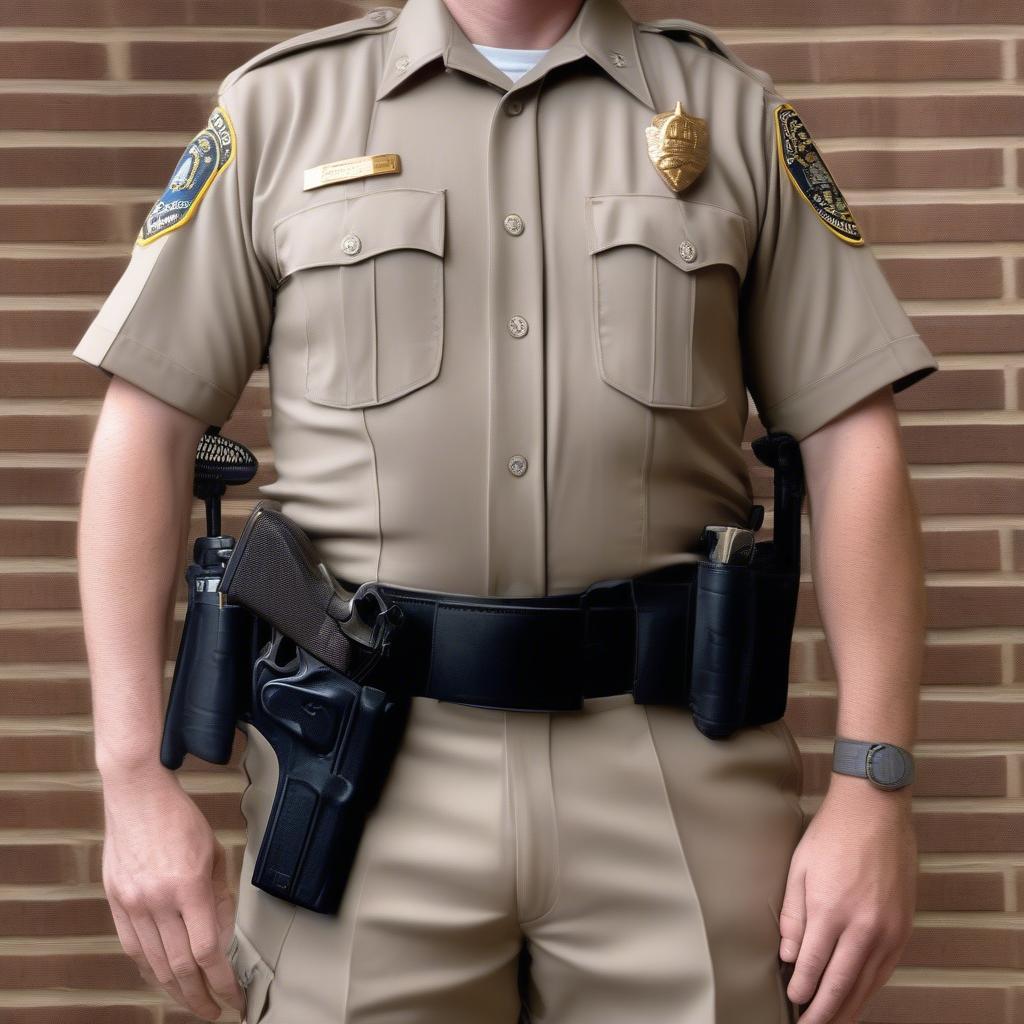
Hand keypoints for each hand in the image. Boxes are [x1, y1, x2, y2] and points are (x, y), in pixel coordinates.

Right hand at [100, 765, 244, 1020]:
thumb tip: (226, 934)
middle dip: (199, 996)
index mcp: (188, 886)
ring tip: (192, 1001)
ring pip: (154, 963)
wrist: (137, 795)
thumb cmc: (179, 817)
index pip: (207, 951)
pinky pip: (132, 947)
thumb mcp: (213, 852)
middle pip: (179, 966)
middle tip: (214, 1011)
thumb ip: (219, 895)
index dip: (222, 981)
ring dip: (175, 990)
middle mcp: (158, 900)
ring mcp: (133, 903)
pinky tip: (162, 978)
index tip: (234, 997)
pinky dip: (148, 969)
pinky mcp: (116, 902)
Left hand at [776, 773, 916, 1022]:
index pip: (813, 966)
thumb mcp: (798, 869)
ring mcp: (887, 929)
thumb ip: (793, 915)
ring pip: (866, 982)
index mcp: (830, 910)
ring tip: (832, 1021)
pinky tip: (858, 996)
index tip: (793, 1003)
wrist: (874, 811)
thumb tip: (788, 955)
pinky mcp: (903, 927)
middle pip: (840, 983)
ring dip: (848, 1006)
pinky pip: (886, 969)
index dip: (802, 990)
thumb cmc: (830, 835)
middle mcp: (862, 926)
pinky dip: (870, 987)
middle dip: (823, 1011)